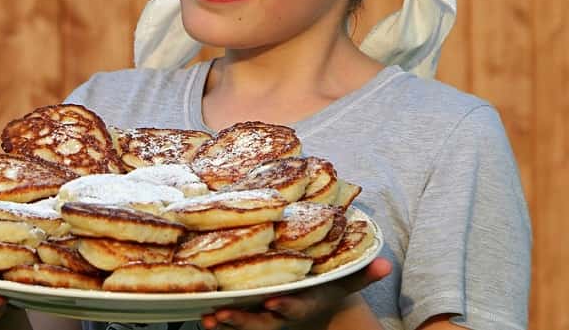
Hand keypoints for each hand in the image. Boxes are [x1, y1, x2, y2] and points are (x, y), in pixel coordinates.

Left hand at [200, 257, 391, 329]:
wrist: (316, 308)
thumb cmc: (327, 287)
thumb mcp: (344, 282)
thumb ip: (362, 273)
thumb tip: (387, 264)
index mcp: (305, 303)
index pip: (294, 307)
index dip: (284, 307)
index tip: (272, 302)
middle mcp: (283, 313)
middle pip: (262, 322)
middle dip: (243, 321)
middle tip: (222, 315)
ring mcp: (266, 317)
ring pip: (245, 325)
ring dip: (226, 323)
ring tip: (207, 319)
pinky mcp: (252, 315)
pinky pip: (235, 322)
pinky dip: (220, 320)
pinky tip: (201, 315)